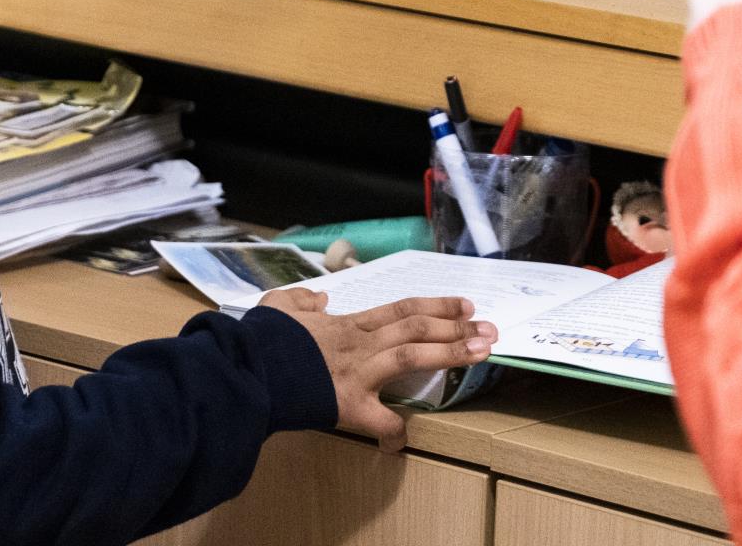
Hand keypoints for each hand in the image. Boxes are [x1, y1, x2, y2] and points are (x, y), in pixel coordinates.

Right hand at [259, 288, 496, 453]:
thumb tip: (318, 299)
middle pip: (416, 328)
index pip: (400, 310)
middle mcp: (360, 344)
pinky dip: (394, 434)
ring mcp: (359, 372)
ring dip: (449, 352)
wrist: (252, 364)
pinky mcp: (350, 404)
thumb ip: (300, 301)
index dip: (435, 307)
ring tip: (482, 350)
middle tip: (489, 328)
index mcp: (347, 325)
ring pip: (412, 354)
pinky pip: (382, 422)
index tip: (464, 306)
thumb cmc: (263, 337)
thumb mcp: (278, 306)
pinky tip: (401, 443)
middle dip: (456, 327)